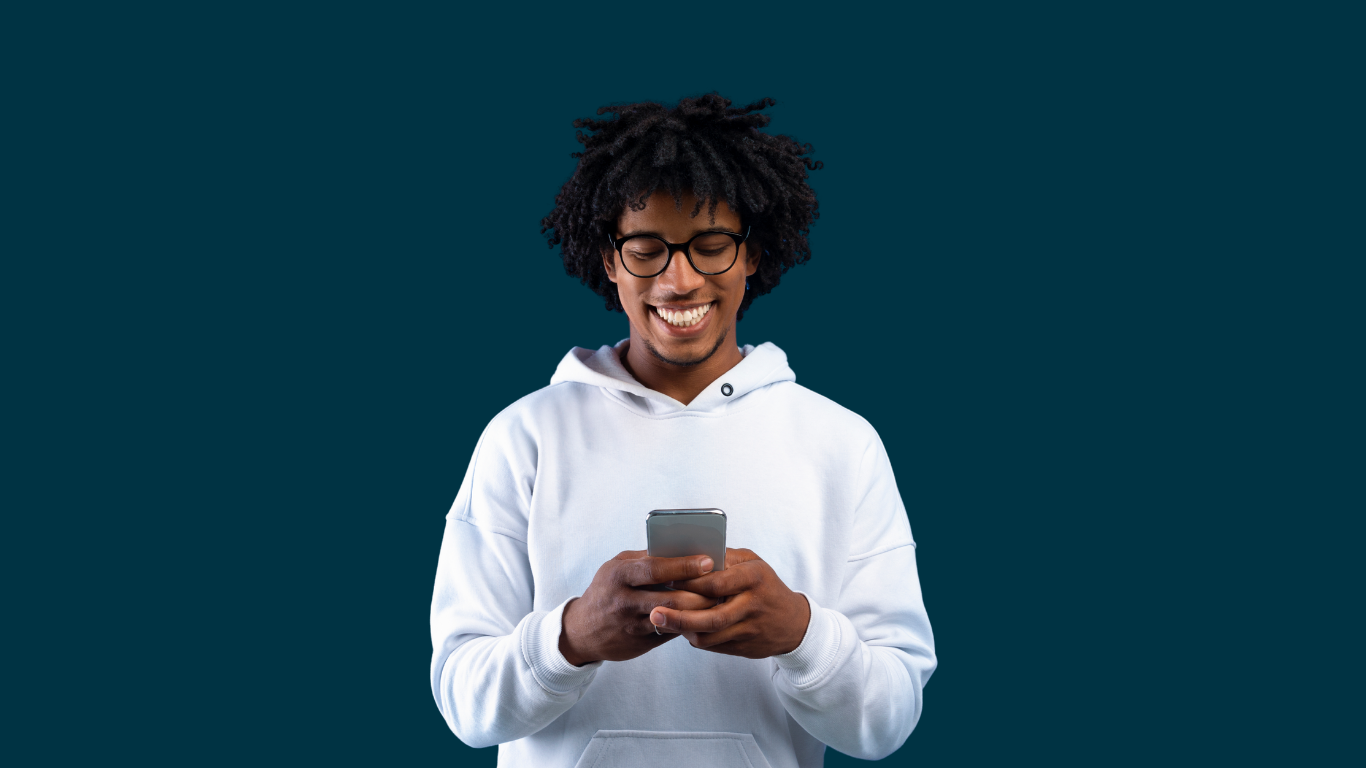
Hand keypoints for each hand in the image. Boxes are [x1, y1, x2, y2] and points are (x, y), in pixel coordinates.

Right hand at [559, 550, 718, 666]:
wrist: (581, 630)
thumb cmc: (607, 589)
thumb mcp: (618, 567)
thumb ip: (646, 560)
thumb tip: (684, 549)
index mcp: (618, 574)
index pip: (655, 568)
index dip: (684, 565)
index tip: (709, 561)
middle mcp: (623, 600)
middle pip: (669, 596)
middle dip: (700, 591)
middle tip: (724, 585)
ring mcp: (630, 624)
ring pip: (673, 618)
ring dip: (699, 610)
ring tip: (720, 601)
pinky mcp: (639, 642)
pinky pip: (670, 632)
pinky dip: (688, 624)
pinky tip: (705, 617)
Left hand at [649, 548, 810, 658]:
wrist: (793, 623)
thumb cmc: (765, 585)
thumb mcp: (753, 563)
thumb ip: (725, 558)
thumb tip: (689, 555)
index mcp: (754, 577)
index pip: (716, 582)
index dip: (689, 583)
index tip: (665, 580)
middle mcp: (753, 604)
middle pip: (711, 616)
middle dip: (679, 616)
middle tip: (654, 612)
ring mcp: (749, 629)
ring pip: (709, 636)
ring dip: (682, 630)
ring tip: (660, 621)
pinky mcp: (744, 647)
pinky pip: (713, 645)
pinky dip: (694, 637)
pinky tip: (680, 628)